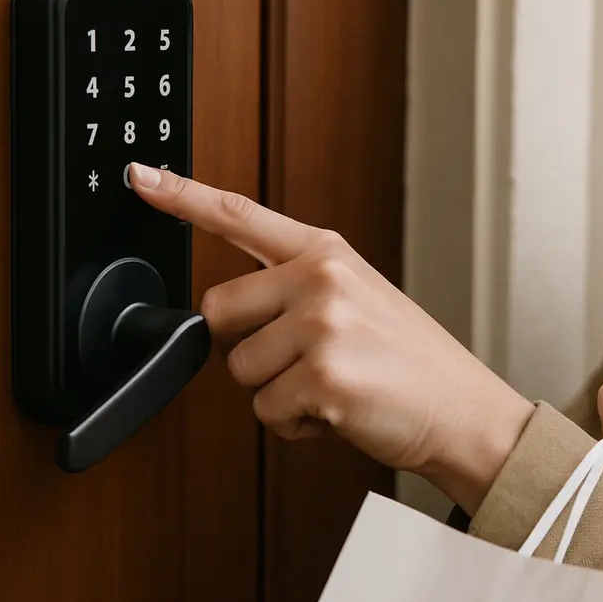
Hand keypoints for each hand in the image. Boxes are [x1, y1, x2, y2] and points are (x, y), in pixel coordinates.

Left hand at [126, 163, 533, 513]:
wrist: (463, 409)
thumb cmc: (409, 361)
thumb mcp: (360, 297)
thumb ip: (296, 286)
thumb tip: (227, 310)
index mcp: (326, 252)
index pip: (240, 215)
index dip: (182, 195)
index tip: (139, 176)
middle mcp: (321, 278)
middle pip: (219, 311)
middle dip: (248, 346)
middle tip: (305, 359)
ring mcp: (322, 324)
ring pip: (240, 370)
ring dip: (277, 392)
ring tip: (333, 386)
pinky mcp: (321, 375)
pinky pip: (266, 411)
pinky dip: (295, 425)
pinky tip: (338, 412)